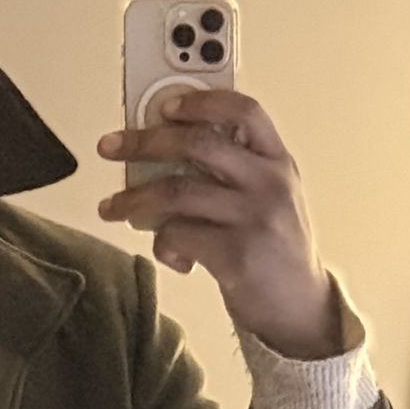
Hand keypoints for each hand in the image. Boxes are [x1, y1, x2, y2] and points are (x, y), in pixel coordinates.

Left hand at [97, 90, 341, 358]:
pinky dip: (161, 244)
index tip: (164, 105)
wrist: (300, 307)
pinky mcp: (236, 255)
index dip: (202, 101)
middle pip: (198, 143)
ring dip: (133, 199)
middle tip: (110, 147)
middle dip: (144, 141)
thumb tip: (161, 151)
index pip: (245, 111)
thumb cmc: (272, 248)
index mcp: (278, 161)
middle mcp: (269, 182)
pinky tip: (169, 254)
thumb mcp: (267, 198)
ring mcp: (254, 217)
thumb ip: (231, 171)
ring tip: (110, 208)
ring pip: (176, 191)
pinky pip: (178, 235)